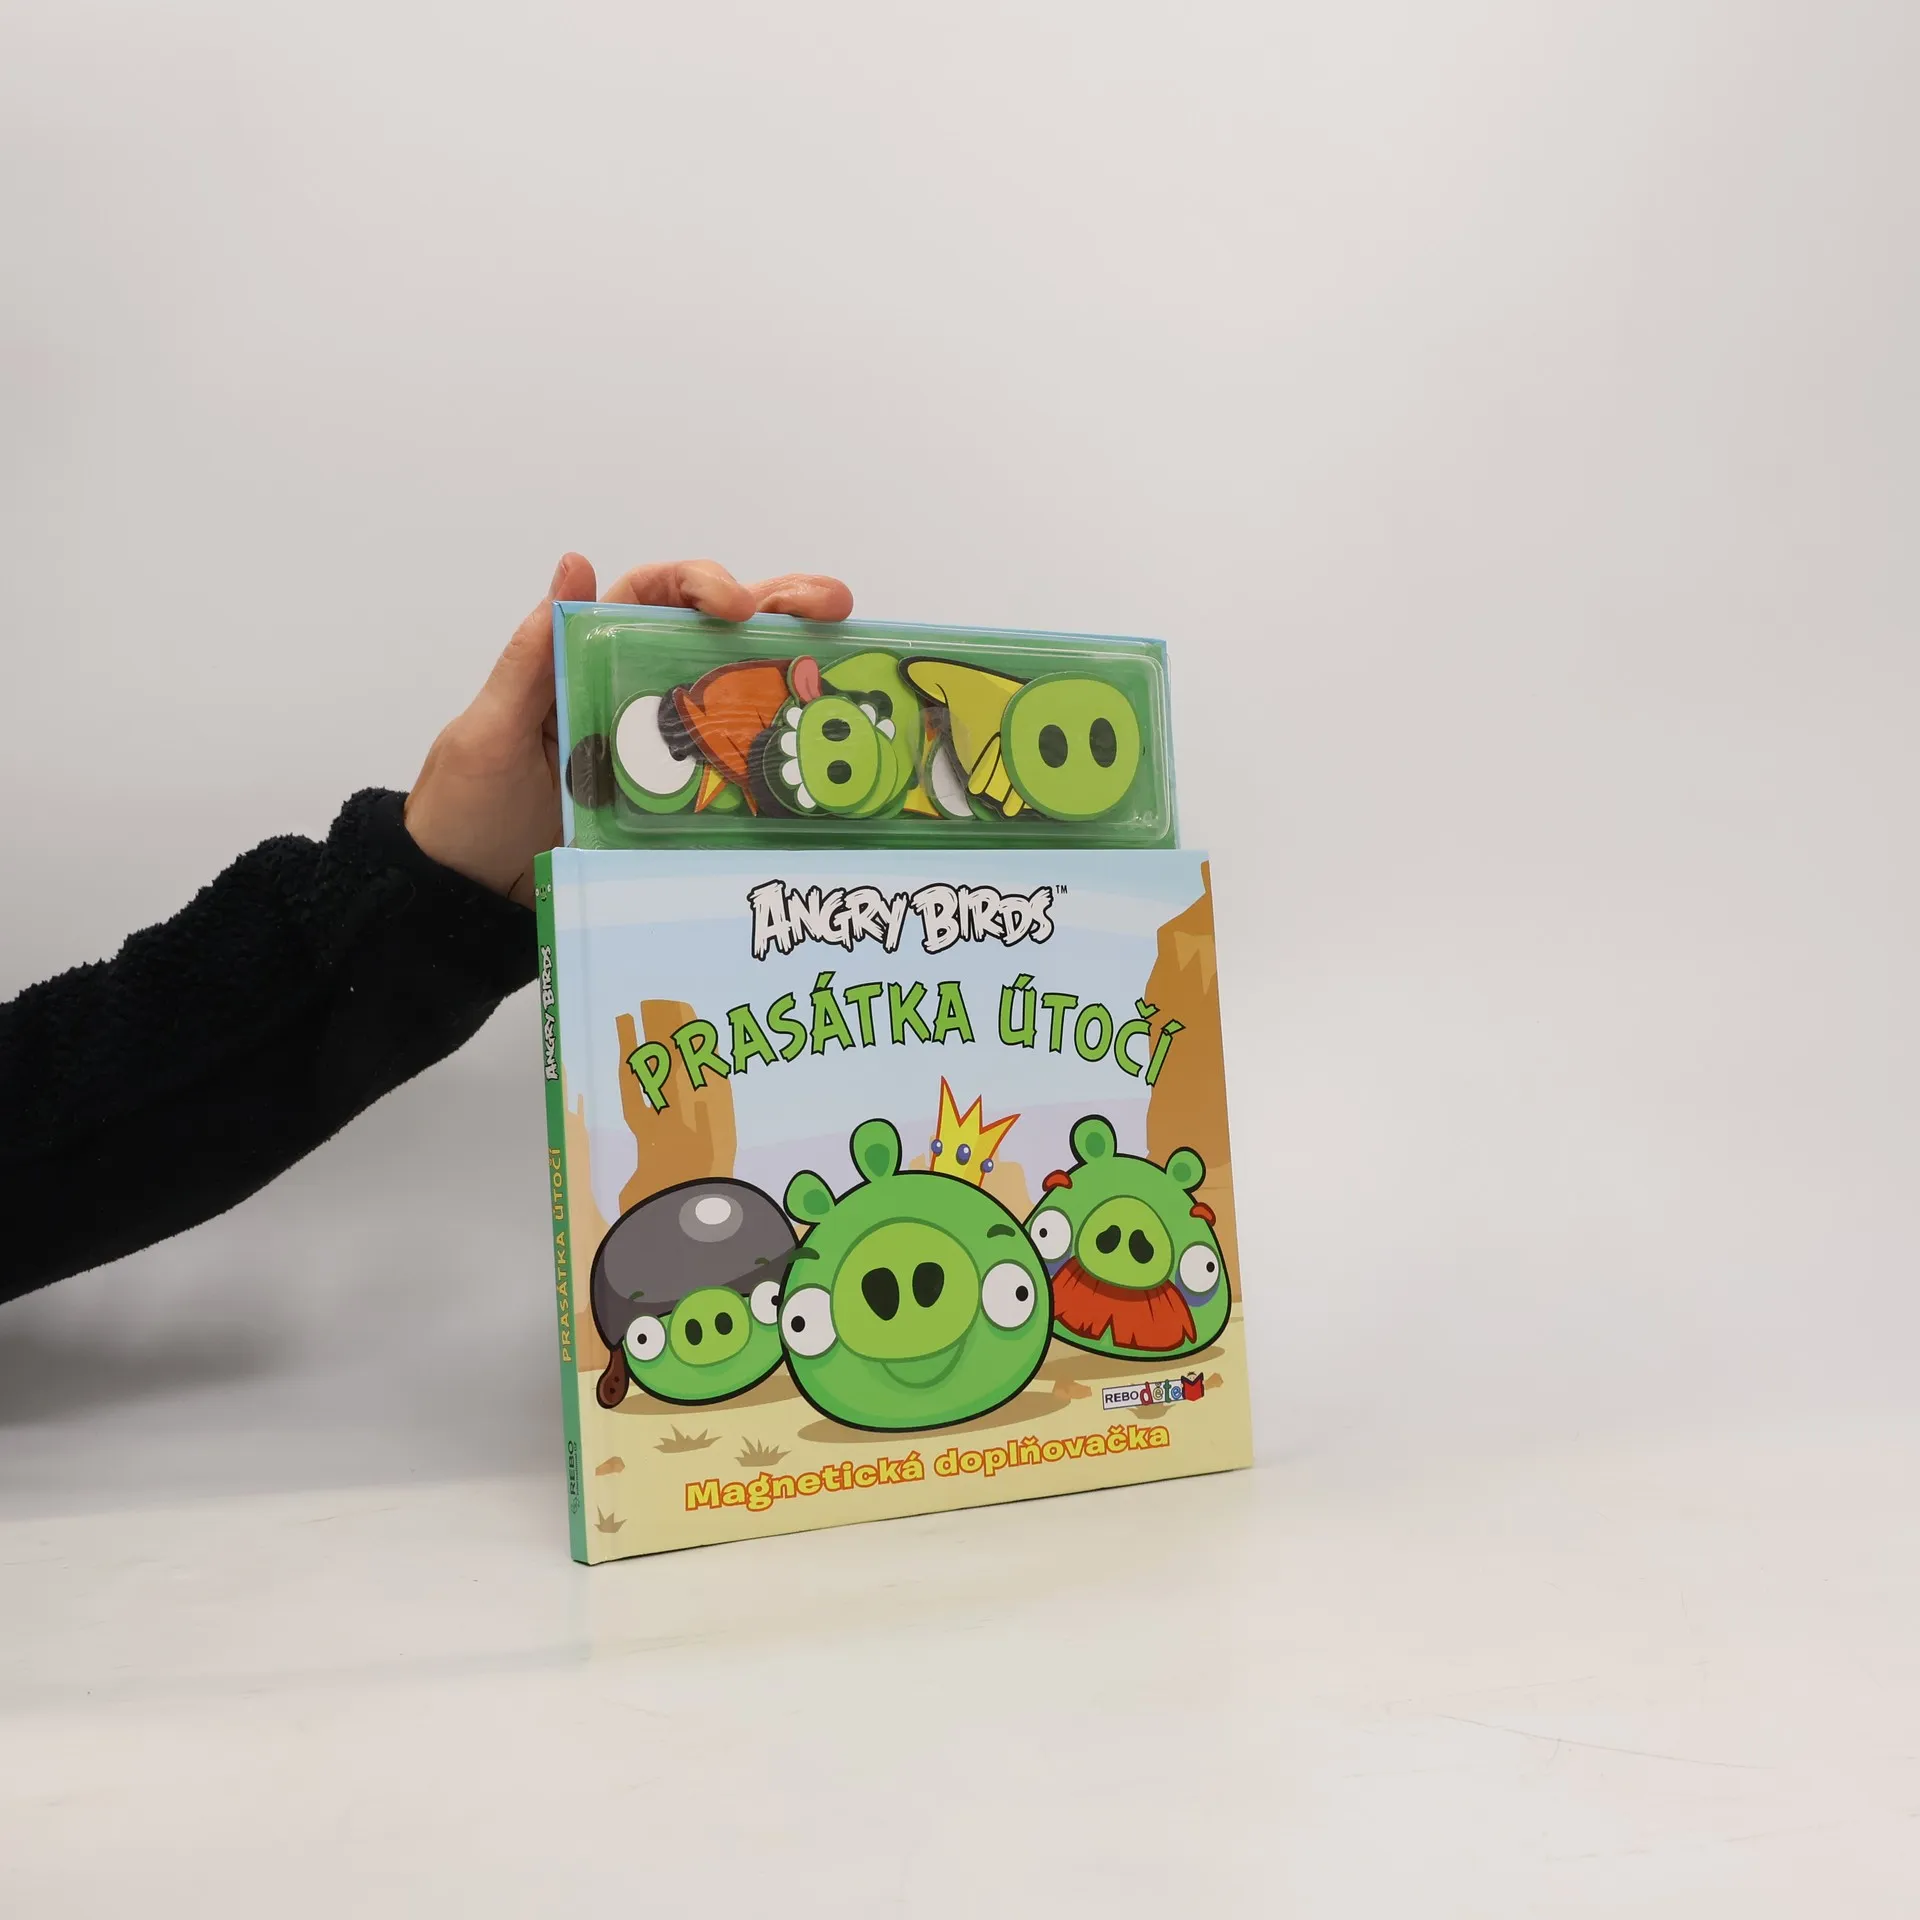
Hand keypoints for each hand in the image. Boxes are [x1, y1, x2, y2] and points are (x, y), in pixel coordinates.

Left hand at [404, 555, 853, 905]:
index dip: (698, 583)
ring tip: (848, 649)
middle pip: (714, 631)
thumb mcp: (487, 731)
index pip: (652, 595)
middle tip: (830, 604)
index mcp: (584, 659)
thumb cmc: (463, 813)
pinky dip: (782, 747)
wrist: (465, 903)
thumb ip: (531, 656)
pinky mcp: (679, 803)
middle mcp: (632, 694)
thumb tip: (576, 565)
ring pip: (739, 690)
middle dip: (778, 605)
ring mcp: (662, 750)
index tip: (734, 606)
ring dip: (795, 663)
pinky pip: (737, 766)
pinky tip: (825, 738)